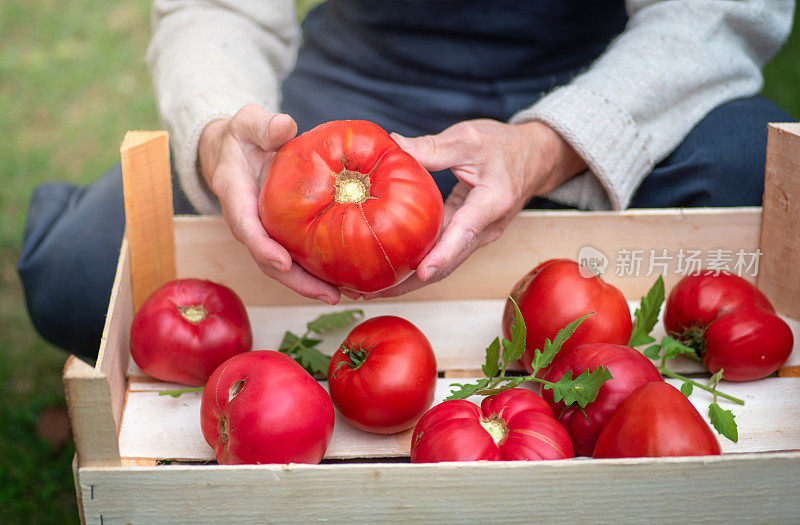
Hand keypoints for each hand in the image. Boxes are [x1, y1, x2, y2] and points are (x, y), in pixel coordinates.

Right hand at [198, 104, 341, 303]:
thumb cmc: (245, 135)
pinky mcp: (280, 235)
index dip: (262, 247)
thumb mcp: (249, 122)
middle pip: (267, 260)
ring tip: (343, 295)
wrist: (235, 150)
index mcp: (235, 194)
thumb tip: (284, 126)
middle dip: (295, 281)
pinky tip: (345, 281)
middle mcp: (248, 221)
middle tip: (328, 294)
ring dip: (310, 285)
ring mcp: (264, 231)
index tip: (283, 262)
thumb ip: (264, 125)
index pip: (245, 226)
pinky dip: (316, 272)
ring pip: (283, 267)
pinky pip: (297, 257)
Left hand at [363, 119, 586, 298]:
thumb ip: (432, 147)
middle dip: (412, 281)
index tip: (421, 272)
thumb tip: (391, 147)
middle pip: (449, 261)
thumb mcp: (469, 138)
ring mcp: (478, 236)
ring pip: (444, 264)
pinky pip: (442, 254)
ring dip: (410, 279)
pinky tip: (390, 270)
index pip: (465, 231)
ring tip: (371, 289)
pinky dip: (417, 264)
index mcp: (492, 201)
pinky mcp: (467, 236)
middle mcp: (488, 227)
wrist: (536, 158)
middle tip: (371, 290)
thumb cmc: (504, 146)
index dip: (443, 254)